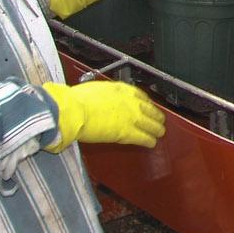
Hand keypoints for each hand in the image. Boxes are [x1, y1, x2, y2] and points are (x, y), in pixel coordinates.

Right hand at [42, 80, 164, 151]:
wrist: (74, 110)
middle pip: (151, 110)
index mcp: (122, 89)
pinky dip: (149, 141)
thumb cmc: (76, 100)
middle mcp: (131, 101)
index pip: (141, 96)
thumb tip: (101, 99)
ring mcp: (132, 117)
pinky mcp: (128, 132)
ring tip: (159, 133)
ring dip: (157, 129)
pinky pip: (144, 138)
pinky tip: (151, 143)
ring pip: (152, 124)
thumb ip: (104, 95)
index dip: (146, 103)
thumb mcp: (95, 90)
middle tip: (159, 120)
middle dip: (156, 116)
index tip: (146, 106)